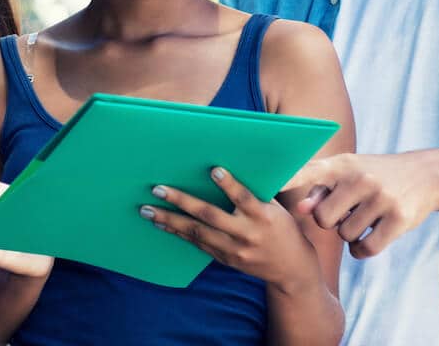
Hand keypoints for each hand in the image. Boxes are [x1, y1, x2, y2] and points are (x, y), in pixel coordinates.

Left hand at [140, 168, 318, 291]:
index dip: (230, 185)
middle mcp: (247, 234)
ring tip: (147, 210)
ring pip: (197, 233)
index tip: (214, 170)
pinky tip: (162, 224)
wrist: (291, 269)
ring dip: (170, 220)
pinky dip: (179, 233)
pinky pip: (198, 244)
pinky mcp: (226, 259)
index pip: (244, 198)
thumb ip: (254, 193)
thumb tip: (222, 171)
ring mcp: (234, 249)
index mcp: (263, 216)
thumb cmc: (282, 228)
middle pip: (210, 216)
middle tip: (158, 189)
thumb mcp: (275, 209)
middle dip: (182, 201)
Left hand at [282, 151, 438, 257]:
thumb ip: (318, 188)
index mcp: (341, 164)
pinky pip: (366, 248)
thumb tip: (299, 209)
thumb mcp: (346, 172)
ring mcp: (380, 198)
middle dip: (329, 221)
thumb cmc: (373, 175)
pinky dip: (362, 250)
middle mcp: (359, 178)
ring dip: (349, 234)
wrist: (425, 176)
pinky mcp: (398, 219)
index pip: (307, 172)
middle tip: (345, 212)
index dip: (285, 181)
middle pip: (322, 218)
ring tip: (362, 218)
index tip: (266, 185)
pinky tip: (369, 238)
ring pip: (344, 234)